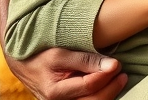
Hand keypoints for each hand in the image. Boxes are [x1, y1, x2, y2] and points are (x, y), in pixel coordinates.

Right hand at [4, 48, 125, 99]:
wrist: (25, 65)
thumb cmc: (41, 56)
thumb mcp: (60, 53)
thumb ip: (86, 59)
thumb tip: (112, 64)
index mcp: (55, 91)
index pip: (89, 86)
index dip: (106, 75)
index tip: (117, 64)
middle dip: (112, 87)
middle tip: (122, 73)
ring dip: (109, 92)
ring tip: (119, 78)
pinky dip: (101, 94)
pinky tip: (109, 84)